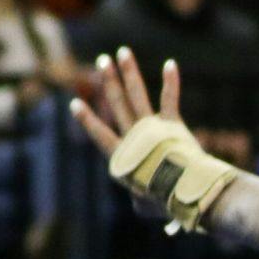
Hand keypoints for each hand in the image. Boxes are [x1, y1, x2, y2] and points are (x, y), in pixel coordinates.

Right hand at [70, 46, 198, 216]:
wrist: (183, 189)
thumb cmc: (162, 201)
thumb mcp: (143, 206)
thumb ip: (138, 201)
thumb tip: (140, 203)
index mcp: (121, 156)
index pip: (100, 133)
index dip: (87, 119)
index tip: (75, 104)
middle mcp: (134, 137)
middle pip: (117, 103)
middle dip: (109, 81)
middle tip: (102, 60)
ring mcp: (152, 128)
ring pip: (136, 94)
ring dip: (129, 71)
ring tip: (122, 52)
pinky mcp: (171, 124)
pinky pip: (169, 99)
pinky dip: (170, 82)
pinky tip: (170, 64)